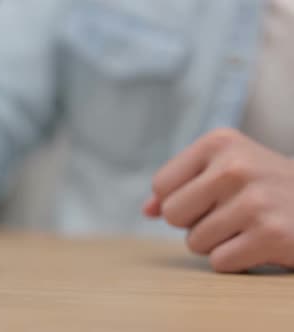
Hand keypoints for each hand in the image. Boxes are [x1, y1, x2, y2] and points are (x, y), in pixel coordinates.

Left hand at [144, 128, 293, 272]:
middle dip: (196, 222)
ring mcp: (254, 200)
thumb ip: (179, 186)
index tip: (211, 195)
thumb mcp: (224, 169)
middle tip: (231, 213)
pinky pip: (219, 262)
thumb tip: (148, 210)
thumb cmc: (264, 186)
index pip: (161, 186)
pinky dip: (236, 261)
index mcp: (218, 142)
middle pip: (173, 215)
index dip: (180, 199)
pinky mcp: (271, 235)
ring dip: (217, 242)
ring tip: (248, 226)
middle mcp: (235, 166)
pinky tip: (259, 243)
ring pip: (194, 242)